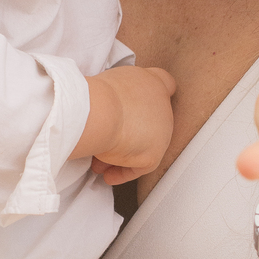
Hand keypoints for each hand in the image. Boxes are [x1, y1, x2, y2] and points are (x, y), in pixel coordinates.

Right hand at [80, 64, 176, 185]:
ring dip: (122, 156)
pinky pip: (139, 167)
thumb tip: (106, 109)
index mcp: (150, 81)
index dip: (154, 95)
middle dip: (129, 135)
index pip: (164, 83)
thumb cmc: (93, 95)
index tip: (140, 105)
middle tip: (107, 143)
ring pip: (143, 146)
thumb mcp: (106, 84)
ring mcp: (162, 130)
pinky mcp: (154, 153)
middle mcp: (162, 104)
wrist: (98, 111)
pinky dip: (123, 173)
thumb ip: (116, 95)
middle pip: (151, 122)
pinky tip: (109, 176)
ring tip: (98, 163)